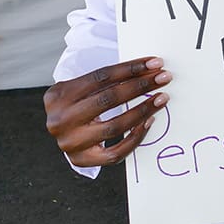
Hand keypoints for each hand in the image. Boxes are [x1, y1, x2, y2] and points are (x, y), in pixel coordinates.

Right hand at [43, 57, 171, 167]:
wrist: (60, 129)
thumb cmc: (78, 102)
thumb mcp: (81, 87)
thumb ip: (107, 80)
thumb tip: (149, 70)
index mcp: (59, 94)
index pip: (102, 76)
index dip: (132, 68)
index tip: (155, 63)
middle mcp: (61, 119)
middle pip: (109, 99)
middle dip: (141, 86)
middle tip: (164, 78)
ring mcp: (70, 143)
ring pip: (115, 126)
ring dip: (143, 110)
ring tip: (161, 98)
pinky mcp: (81, 160)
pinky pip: (115, 152)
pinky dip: (135, 138)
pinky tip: (149, 122)